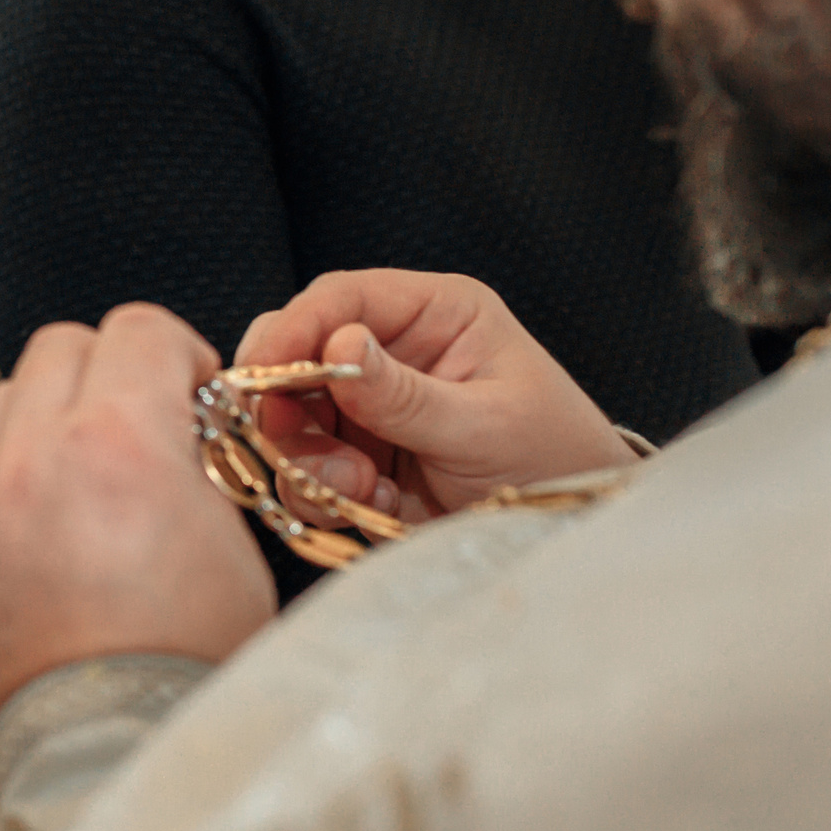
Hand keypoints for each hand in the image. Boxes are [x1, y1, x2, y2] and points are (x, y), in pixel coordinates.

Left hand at [0, 304, 276, 752]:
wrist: (107, 757)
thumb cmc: (186, 661)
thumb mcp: (232, 540)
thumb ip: (197, 458)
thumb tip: (179, 428)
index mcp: (117, 438)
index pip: (138, 327)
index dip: (177, 352)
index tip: (191, 393)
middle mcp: (31, 452)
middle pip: (60, 346)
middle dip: (107, 371)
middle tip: (139, 424)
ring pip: (2, 400)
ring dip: (45, 416)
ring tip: (83, 475)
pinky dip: (6, 476)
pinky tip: (43, 527)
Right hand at [234, 271, 637, 517]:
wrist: (569, 532)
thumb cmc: (551, 459)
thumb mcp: (483, 426)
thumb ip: (404, 395)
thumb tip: (335, 347)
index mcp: (434, 314)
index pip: (341, 298)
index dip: (295, 328)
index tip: (262, 370)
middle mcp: (392, 351)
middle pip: (298, 353)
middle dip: (286, 401)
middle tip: (288, 439)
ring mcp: (370, 407)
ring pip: (291, 416)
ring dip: (306, 457)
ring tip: (358, 487)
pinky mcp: (358, 458)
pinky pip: (305, 468)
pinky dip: (321, 492)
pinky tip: (372, 504)